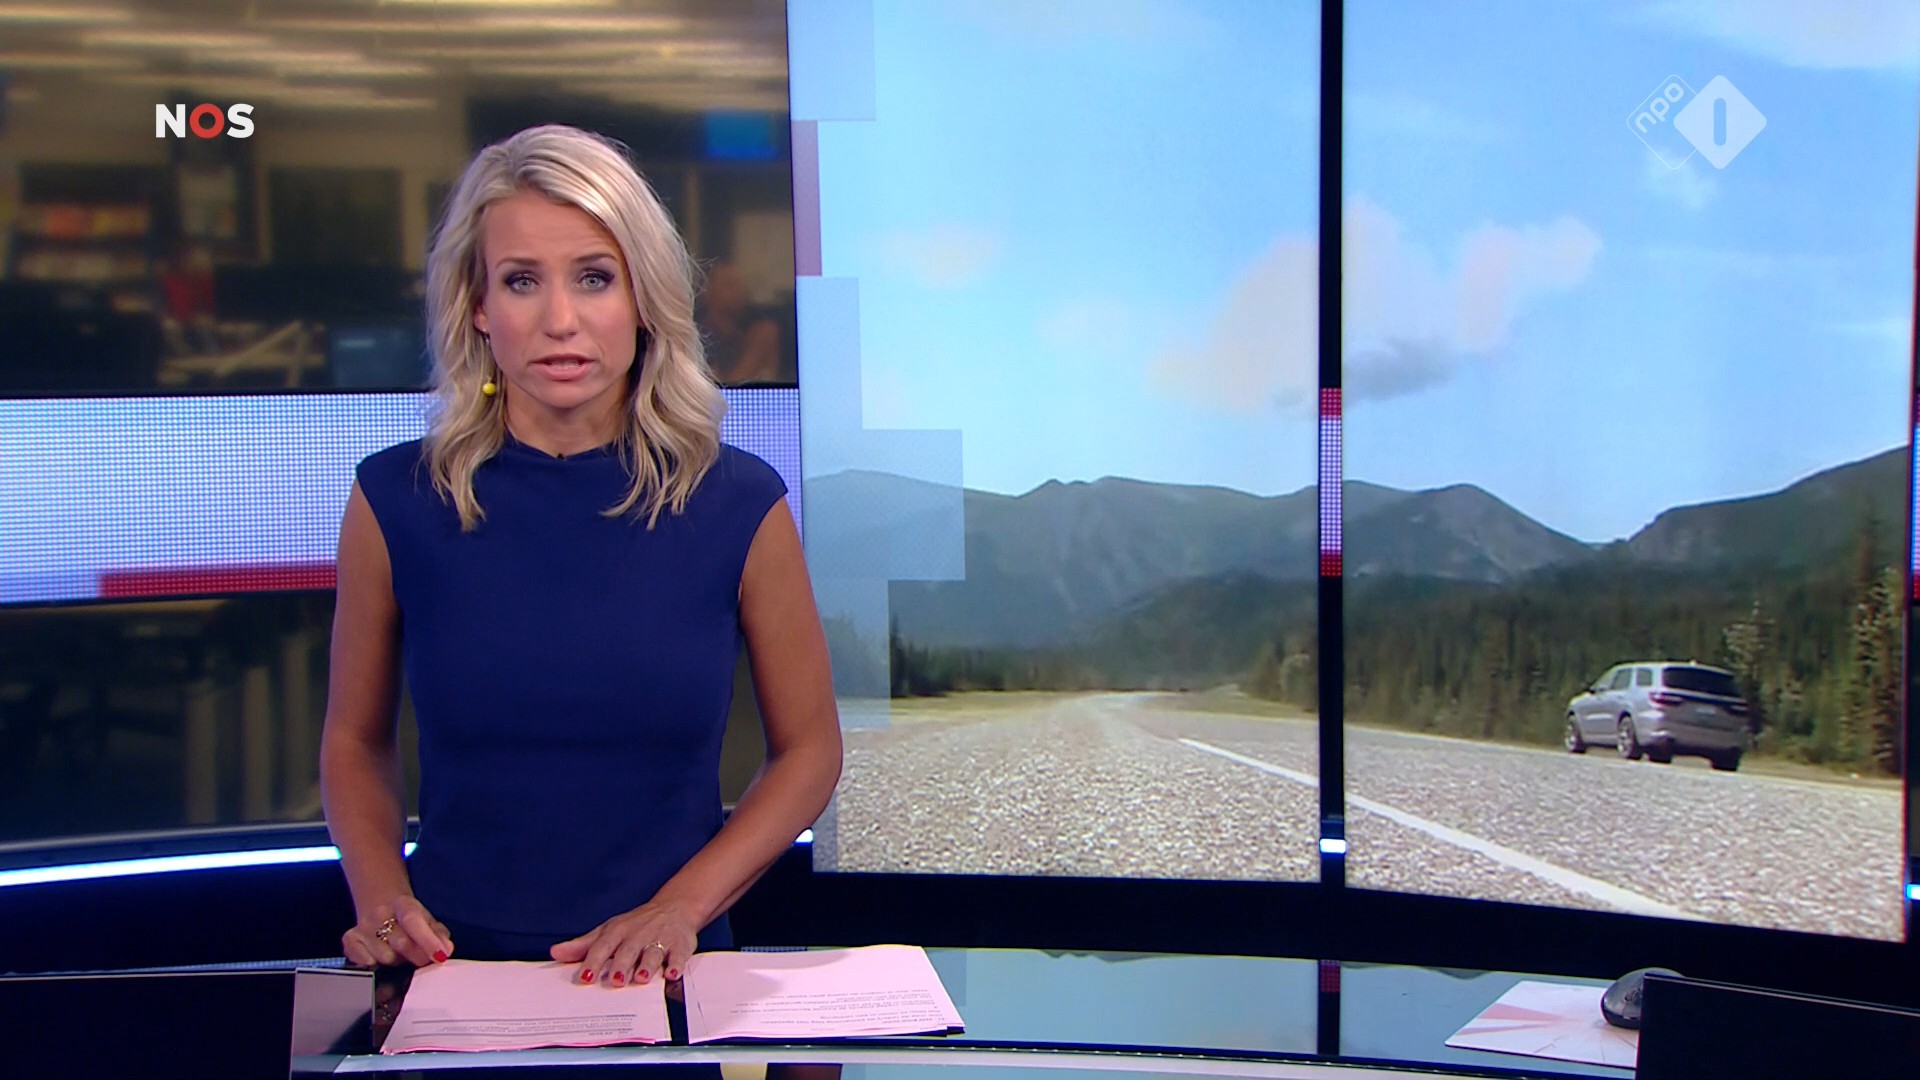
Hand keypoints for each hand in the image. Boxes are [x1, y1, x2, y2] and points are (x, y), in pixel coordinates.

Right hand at [343, 896, 453, 968]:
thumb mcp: (427, 921)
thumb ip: (439, 935)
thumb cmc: (408, 919)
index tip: (439, 956)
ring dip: (397, 962)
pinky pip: (366, 963)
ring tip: (399, 954)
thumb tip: (446, 950)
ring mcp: (362, 927)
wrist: (380, 905)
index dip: (427, 940)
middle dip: (416, 957)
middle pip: (400, 944)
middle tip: (422, 959)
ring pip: (384, 958)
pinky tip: (381, 957)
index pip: (413, 920)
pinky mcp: (349, 940)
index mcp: (403, 904)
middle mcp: (379, 913)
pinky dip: (376, 965)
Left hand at [549, 899, 696, 987]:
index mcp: (617, 932)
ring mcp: (660, 939)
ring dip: (647, 965)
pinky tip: (672, 974)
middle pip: (628, 950)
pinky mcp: (680, 944)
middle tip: (614, 981)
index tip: (585, 977)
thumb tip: (556, 953)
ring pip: (653, 952)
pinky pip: (679, 955)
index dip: (594, 961)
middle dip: (621, 965)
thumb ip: (582, 945)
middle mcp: (638, 934)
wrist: (675, 907)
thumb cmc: (636, 925)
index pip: (603, 946)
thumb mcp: (608, 931)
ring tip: (641, 978)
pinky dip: (676, 964)